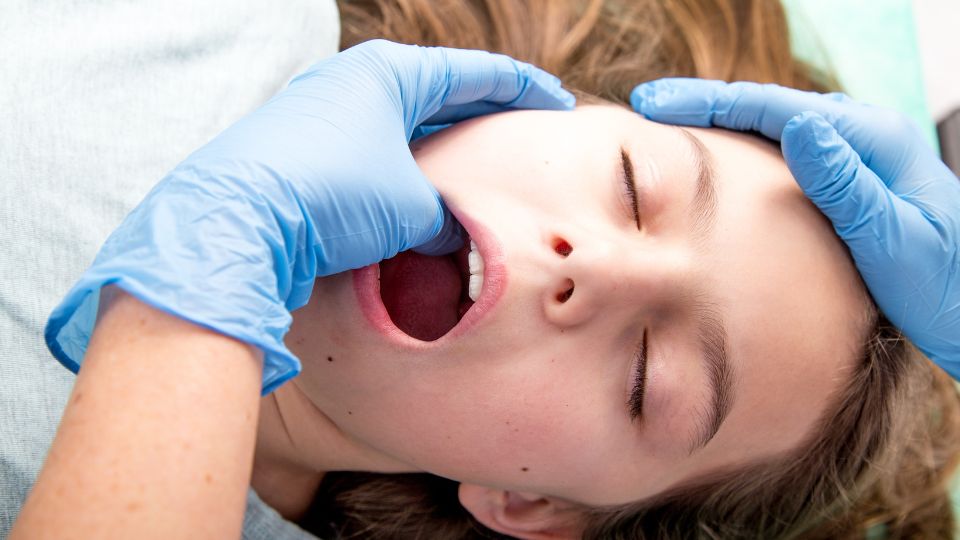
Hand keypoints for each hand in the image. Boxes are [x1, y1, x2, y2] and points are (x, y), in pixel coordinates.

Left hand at [45, 40, 574, 391]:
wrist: (235, 223)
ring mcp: (320, 114)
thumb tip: (445, 235)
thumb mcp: (412, 209)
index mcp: (389, 73)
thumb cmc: (332, 196)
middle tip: (523, 131)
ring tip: (473, 168)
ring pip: (400, 127)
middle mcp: (351, 81)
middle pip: (438, 94)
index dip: (524, 91)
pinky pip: (369, 153)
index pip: (476, 74)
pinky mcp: (298, 150)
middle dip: (482, 115)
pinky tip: (415, 194)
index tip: (558, 106)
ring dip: (438, 149)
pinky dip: (401, 170)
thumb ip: (446, 219)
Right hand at [631, 78, 959, 376]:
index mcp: (871, 138)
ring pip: (770, 127)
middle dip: (702, 104)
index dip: (708, 102)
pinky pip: (780, 154)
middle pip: (766, 107)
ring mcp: (851, 157)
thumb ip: (846, 183)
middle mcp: (860, 137)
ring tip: (664, 127)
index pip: (775, 107)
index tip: (654, 105)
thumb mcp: (894, 238)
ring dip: (717, 123)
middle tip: (645, 109)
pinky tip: (711, 163)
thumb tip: (800, 126)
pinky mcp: (844, 182)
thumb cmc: (945, 283)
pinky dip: (738, 149)